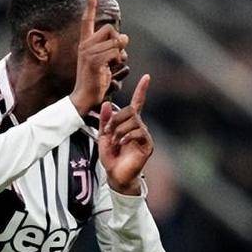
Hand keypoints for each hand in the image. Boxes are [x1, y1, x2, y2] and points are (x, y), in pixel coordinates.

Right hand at [69, 0, 128, 115]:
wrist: (85, 96)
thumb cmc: (96, 80)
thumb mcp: (105, 60)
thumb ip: (114, 47)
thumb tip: (125, 37)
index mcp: (85, 43)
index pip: (86, 21)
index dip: (90, 7)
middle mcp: (85, 45)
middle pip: (110, 29)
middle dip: (118, 41)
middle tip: (116, 56)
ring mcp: (88, 53)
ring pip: (115, 42)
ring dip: (120, 54)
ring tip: (112, 66)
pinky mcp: (93, 61)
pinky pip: (114, 52)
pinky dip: (117, 60)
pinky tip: (110, 69)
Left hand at [98, 74, 153, 194]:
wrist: (116, 174)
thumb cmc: (111, 156)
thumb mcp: (103, 135)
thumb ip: (105, 120)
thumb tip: (107, 103)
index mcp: (129, 122)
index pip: (137, 102)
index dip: (142, 90)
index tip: (147, 77)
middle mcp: (139, 126)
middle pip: (130, 110)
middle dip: (116, 119)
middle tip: (108, 132)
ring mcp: (144, 135)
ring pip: (133, 121)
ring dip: (119, 130)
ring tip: (114, 141)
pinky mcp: (147, 144)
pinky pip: (139, 132)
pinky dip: (127, 136)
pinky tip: (121, 144)